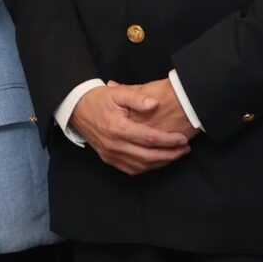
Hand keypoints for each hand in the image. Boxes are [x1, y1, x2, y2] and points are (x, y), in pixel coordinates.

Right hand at [70, 82, 192, 176]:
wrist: (77, 109)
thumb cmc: (99, 99)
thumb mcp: (118, 92)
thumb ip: (137, 97)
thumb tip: (155, 104)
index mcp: (117, 128)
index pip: (149, 138)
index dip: (168, 140)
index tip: (182, 138)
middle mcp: (114, 145)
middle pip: (148, 156)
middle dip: (170, 154)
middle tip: (185, 149)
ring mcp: (110, 154)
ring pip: (141, 166)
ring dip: (161, 163)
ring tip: (176, 155)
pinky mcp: (108, 159)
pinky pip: (131, 169)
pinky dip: (147, 167)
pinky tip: (158, 160)